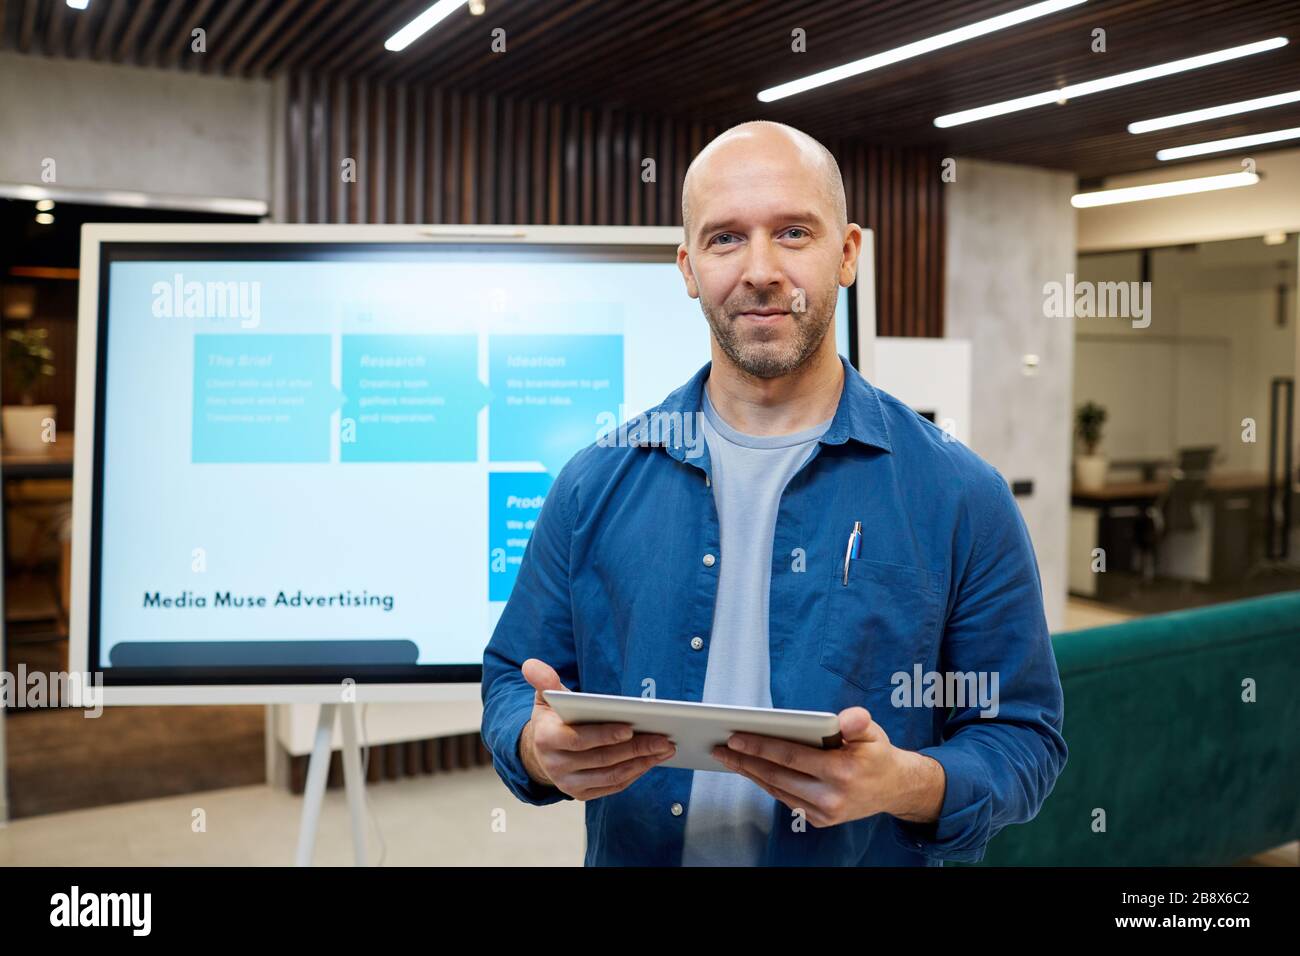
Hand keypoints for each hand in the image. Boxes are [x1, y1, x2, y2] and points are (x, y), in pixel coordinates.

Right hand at [518, 658, 676, 800]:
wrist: (541, 752)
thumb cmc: (552, 719)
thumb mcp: (545, 697)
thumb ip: (544, 681)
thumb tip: (531, 664)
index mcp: (546, 739)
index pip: (580, 740)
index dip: (605, 735)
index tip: (630, 728)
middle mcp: (556, 766)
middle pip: (603, 759)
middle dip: (636, 748)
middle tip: (663, 738)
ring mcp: (569, 783)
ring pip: (612, 775)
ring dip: (642, 762)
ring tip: (664, 748)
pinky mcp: (582, 794)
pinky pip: (613, 786)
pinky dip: (635, 774)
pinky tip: (651, 760)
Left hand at [710, 706, 944, 827]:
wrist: (894, 789)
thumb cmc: (877, 754)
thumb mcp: (873, 732)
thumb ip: (858, 723)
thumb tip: (847, 718)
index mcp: (841, 772)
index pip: (790, 757)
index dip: (760, 746)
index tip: (735, 737)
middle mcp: (831, 797)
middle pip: (777, 776)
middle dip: (745, 761)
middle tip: (720, 748)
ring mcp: (824, 813)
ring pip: (777, 790)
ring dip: (750, 773)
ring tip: (729, 758)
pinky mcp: (820, 820)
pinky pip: (786, 799)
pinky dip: (766, 784)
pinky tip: (751, 770)